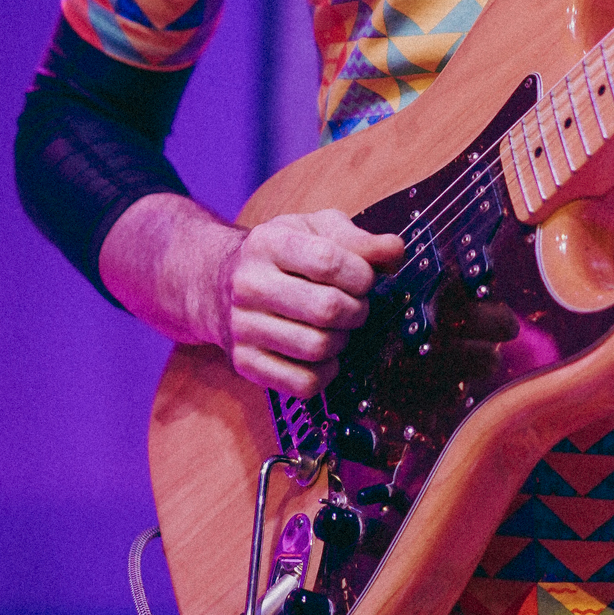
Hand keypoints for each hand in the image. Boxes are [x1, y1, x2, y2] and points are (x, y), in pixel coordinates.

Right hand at [214, 209, 407, 398]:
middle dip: (357, 310)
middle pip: (327, 309)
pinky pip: (303, 383)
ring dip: (342, 341)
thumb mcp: (316, 231)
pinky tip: (323, 354)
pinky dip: (326, 372)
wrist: (219, 284)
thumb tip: (394, 250)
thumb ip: (359, 239)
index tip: (364, 279)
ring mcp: (243, 327)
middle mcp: (249, 285)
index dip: (361, 275)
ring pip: (318, 348)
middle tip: (354, 306)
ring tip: (336, 328)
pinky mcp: (245, 362)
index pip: (328, 261)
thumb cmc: (282, 257)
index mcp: (268, 244)